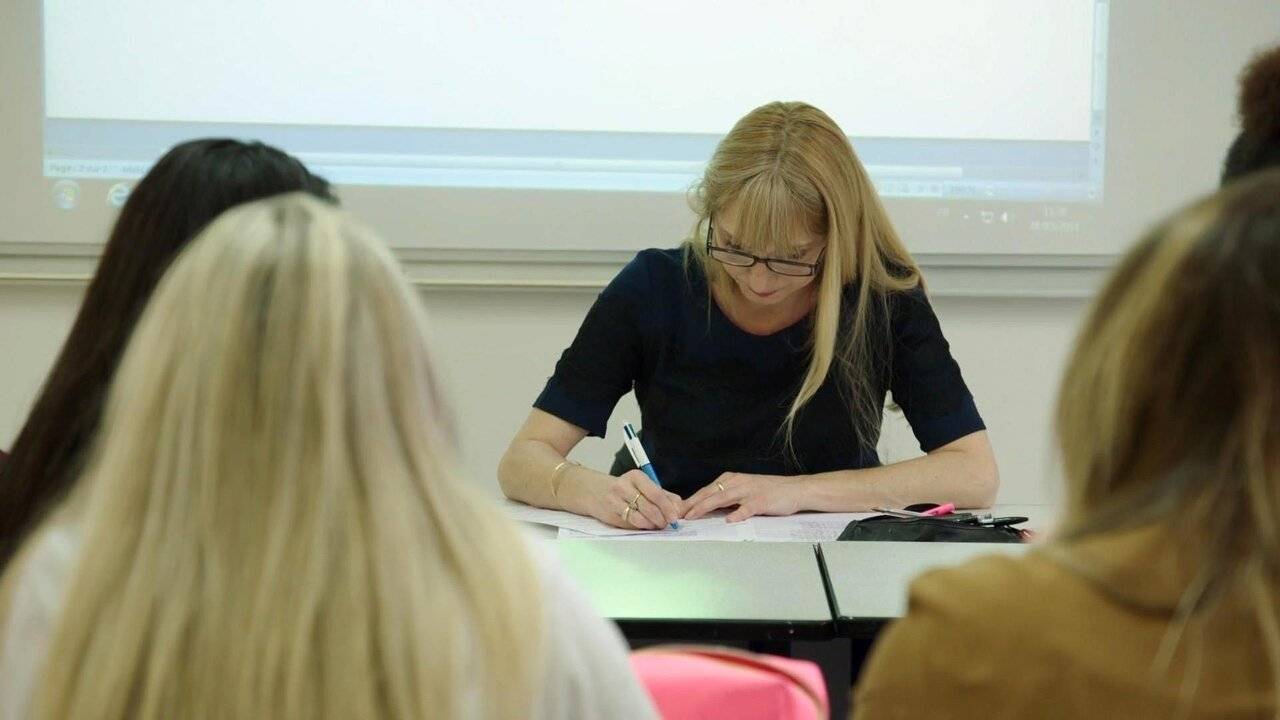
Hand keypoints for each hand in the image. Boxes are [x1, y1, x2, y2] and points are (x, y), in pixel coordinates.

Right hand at [584, 469, 683, 529]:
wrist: (594, 491)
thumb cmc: (626, 489)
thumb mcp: (643, 485)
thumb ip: (664, 495)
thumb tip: (680, 508)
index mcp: (636, 476)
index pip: (656, 494)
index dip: (668, 508)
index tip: (675, 518)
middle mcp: (623, 486)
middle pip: (648, 508)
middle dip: (661, 519)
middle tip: (666, 524)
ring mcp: (614, 501)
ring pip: (639, 519)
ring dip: (651, 525)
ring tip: (655, 525)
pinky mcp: (609, 514)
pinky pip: (630, 525)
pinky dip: (640, 527)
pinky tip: (644, 526)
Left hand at [682, 472, 806, 521]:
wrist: (795, 489)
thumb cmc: (769, 492)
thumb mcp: (744, 491)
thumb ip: (727, 499)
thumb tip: (707, 510)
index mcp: (732, 480)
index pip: (707, 490)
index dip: (691, 500)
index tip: (677, 510)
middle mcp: (738, 483)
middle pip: (710, 493)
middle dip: (692, 504)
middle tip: (677, 514)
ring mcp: (749, 491)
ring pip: (723, 498)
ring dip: (706, 507)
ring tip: (693, 515)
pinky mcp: (761, 501)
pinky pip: (747, 508)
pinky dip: (738, 514)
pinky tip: (729, 520)